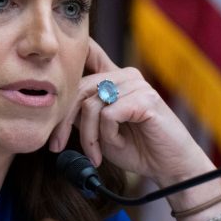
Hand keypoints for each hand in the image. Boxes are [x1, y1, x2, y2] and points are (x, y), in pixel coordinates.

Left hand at [49, 38, 213, 187]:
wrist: (168, 167)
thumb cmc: (136, 149)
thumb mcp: (99, 130)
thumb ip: (83, 114)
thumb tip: (56, 106)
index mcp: (114, 79)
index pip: (89, 53)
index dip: (70, 55)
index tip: (52, 70)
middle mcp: (125, 75)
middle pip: (79, 88)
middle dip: (64, 121)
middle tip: (57, 146)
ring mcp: (136, 84)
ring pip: (91, 104)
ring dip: (89, 136)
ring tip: (96, 154)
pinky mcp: (145, 99)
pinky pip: (109, 114)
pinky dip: (107, 135)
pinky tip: (118, 145)